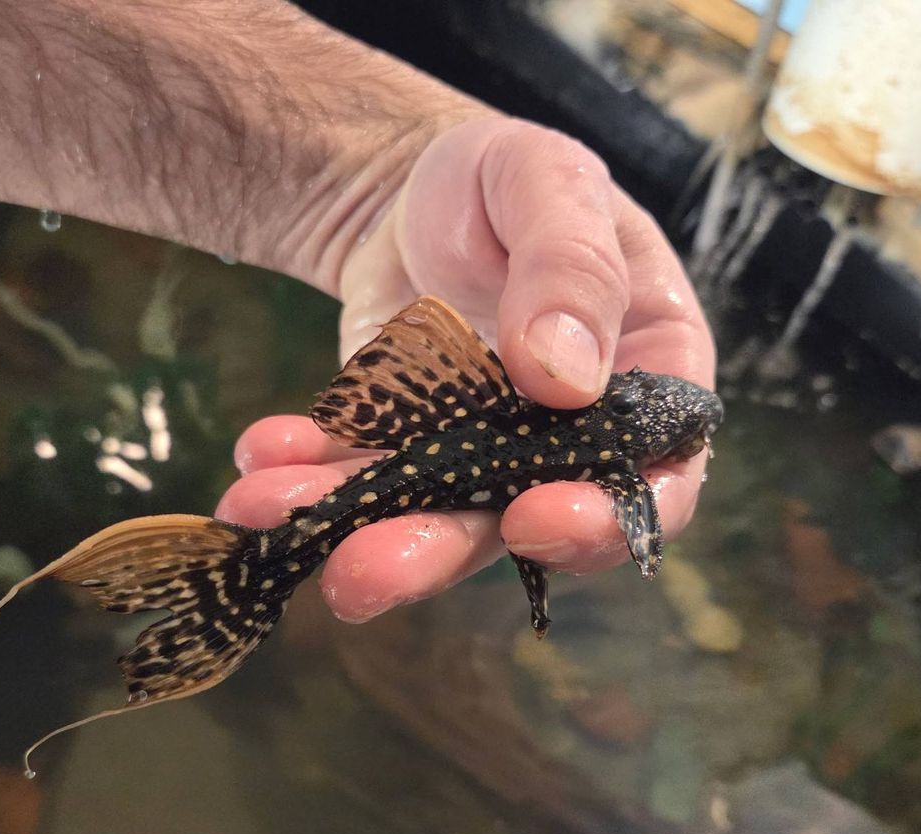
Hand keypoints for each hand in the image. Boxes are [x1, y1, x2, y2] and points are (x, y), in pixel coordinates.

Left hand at [216, 117, 714, 622]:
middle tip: (367, 567)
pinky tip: (262, 464)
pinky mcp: (410, 460)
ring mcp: (488, 459)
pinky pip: (364, 486)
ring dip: (358, 531)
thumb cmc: (505, 178)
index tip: (536, 519)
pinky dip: (309, 483)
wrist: (412, 189)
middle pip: (529, 524)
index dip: (609, 517)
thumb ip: (570, 267)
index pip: (658, 476)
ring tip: (271, 513)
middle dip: (442, 550)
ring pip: (436, 521)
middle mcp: (574, 440)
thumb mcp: (545, 181)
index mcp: (647, 373)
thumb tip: (567, 376)